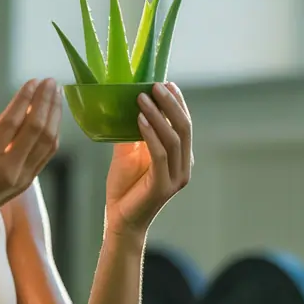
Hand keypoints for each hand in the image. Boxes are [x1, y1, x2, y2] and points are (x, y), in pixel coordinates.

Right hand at [0, 78, 61, 228]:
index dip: (24, 100)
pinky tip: (54, 115)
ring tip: (56, 93)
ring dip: (54, 115)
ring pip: (46, 142)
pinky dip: (53, 132)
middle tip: (49, 81)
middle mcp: (7, 169)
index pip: (11, 124)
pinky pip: (47, 154)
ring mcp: (21, 177)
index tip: (32, 82)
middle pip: (35, 130)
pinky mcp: (27, 182)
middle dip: (44, 102)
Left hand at [105, 81, 192, 241]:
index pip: (184, 124)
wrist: (120, 221)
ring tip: (142, 98)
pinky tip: (139, 119)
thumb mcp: (127, 155)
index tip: (166, 83)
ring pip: (173, 139)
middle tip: (155, 85)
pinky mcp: (163, 186)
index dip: (178, 103)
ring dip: (158, 115)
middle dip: (170, 104)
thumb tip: (126, 108)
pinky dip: (150, 134)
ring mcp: (176, 177)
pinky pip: (159, 154)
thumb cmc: (124, 189)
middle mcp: (183, 166)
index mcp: (179, 158)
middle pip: (184, 128)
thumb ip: (132, 135)